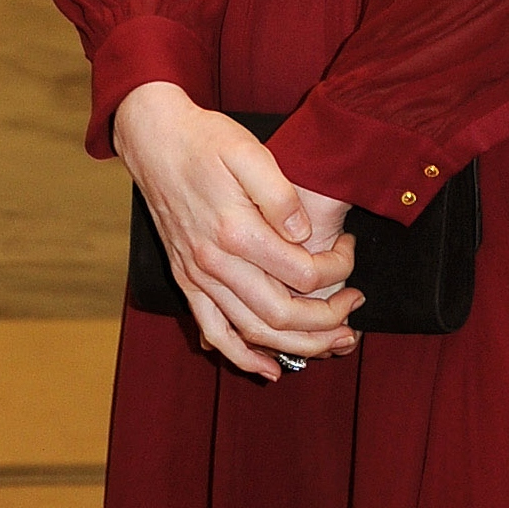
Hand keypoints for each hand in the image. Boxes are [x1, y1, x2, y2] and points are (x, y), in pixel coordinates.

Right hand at [114, 82, 359, 383]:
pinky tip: (268, 368)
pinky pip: (213, 332)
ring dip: (297, 346)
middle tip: (354, 306)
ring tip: (332, 342)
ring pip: (252, 332)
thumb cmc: (205, 141)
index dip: (337, 270)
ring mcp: (197, 276)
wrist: (154, 139)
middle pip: (281, 315)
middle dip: (328, 320)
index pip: (302, 273)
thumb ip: (279, 195)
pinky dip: (242, 356)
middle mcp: (214, 262)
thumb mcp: (249, 152)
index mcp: (235, 230)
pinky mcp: (187, 280)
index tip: (349, 251)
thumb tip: (303, 234)